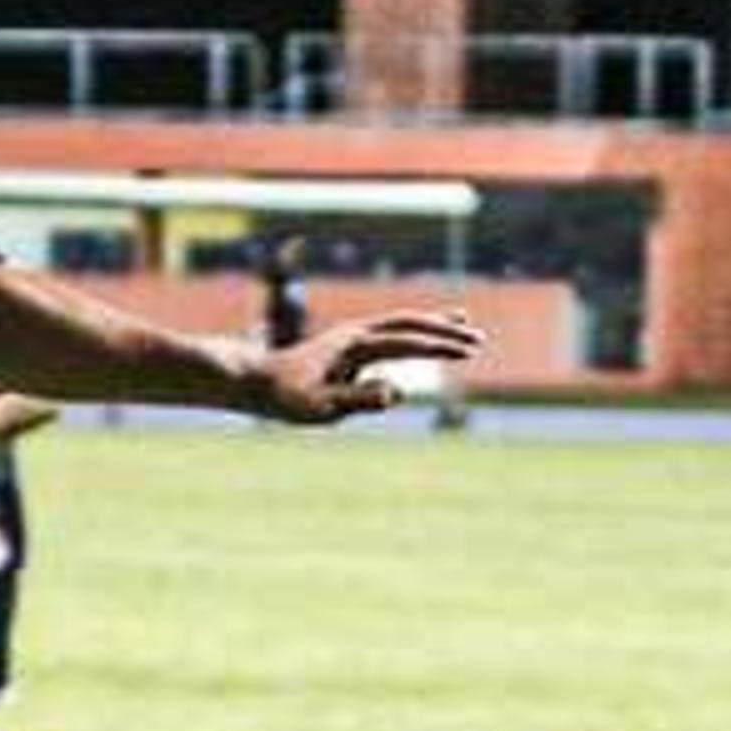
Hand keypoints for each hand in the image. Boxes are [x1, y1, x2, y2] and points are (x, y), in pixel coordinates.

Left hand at [255, 309, 486, 424]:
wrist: (253, 381)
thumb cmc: (285, 398)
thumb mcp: (320, 407)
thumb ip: (358, 399)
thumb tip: (394, 393)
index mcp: (354, 344)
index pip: (407, 342)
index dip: (439, 346)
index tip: (469, 351)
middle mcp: (356, 334)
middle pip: (409, 324)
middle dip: (444, 331)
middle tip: (478, 340)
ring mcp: (352, 339)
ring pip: (401, 325)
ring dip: (432, 326)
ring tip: (463, 323)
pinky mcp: (348, 349)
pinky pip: (389, 338)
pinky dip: (412, 336)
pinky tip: (421, 345)